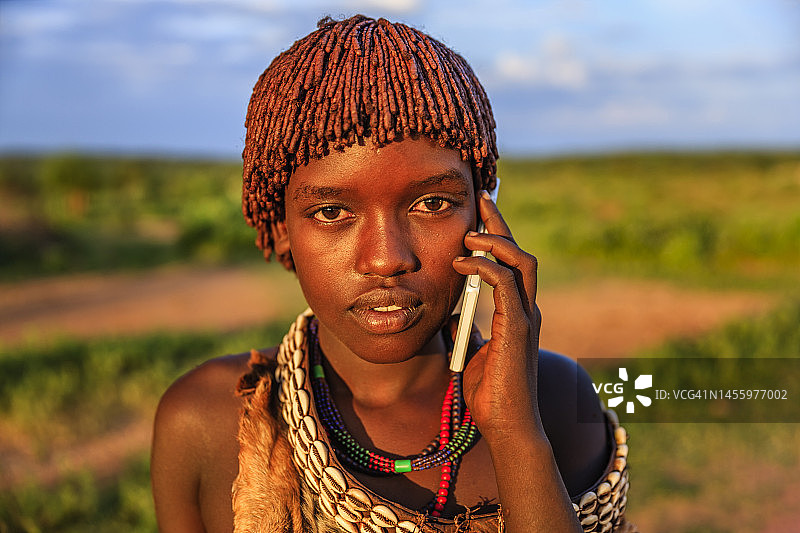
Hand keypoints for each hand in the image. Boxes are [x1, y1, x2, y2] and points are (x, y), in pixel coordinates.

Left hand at [451, 190, 543, 442]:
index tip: (478, 213)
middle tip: (480, 200)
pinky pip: (506, 285)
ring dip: (495, 242)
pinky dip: (485, 267)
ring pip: (522, 262)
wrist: (505, 425)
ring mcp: (526, 318)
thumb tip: (448, 309)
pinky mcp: (518, 329)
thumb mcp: (469, 349)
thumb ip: (465, 327)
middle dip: (499, 224)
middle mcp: (526, 310)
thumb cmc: (489, 392)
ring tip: (468, 233)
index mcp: (517, 313)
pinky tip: (462, 261)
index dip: (496, 235)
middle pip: (520, 253)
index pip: (510, 264)